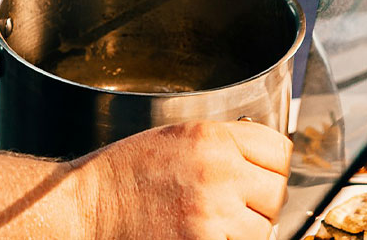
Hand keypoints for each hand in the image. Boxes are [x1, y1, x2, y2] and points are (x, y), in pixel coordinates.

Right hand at [82, 120, 290, 238]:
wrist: (85, 208)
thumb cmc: (127, 174)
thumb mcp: (179, 137)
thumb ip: (228, 144)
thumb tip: (269, 163)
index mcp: (213, 138)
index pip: (281, 151)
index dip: (274, 166)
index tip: (264, 175)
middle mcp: (219, 172)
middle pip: (279, 191)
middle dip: (264, 200)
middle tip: (238, 205)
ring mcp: (213, 214)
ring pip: (266, 227)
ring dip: (249, 229)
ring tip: (216, 223)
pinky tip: (205, 235)